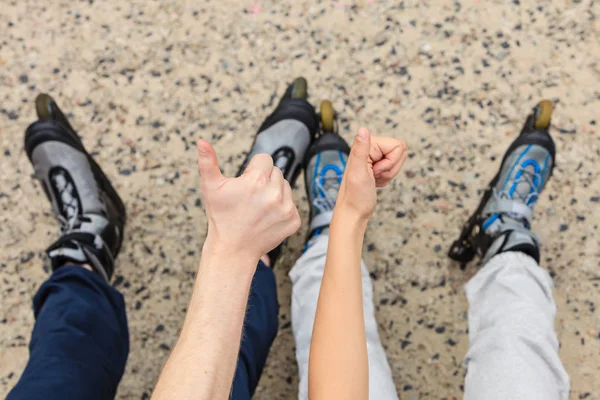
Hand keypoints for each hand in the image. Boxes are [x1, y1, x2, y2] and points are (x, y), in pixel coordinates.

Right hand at [196, 140, 300, 261]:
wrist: (233, 249)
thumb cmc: (221, 217)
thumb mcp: (211, 187)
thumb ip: (207, 162)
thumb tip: (201, 141)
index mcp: (257, 180)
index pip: (265, 159)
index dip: (253, 170)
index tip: (245, 183)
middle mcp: (275, 193)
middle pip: (276, 172)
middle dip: (264, 181)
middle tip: (250, 198)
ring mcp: (286, 208)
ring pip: (285, 187)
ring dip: (274, 193)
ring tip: (258, 208)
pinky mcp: (293, 220)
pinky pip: (292, 205)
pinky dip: (282, 209)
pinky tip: (267, 218)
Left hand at [336, 127, 406, 220]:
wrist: (354, 212)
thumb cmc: (355, 196)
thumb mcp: (358, 172)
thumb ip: (360, 149)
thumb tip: (362, 129)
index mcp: (366, 144)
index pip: (398, 145)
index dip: (391, 162)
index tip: (375, 170)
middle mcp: (369, 147)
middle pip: (400, 152)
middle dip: (391, 168)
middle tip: (374, 175)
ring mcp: (374, 156)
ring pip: (398, 160)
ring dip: (389, 173)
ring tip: (374, 179)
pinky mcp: (376, 165)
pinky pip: (393, 168)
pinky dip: (386, 178)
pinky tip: (374, 182)